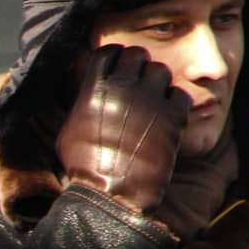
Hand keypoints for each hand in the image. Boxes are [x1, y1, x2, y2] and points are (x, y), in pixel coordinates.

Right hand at [56, 44, 189, 213]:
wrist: (112, 195)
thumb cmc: (85, 167)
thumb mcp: (68, 130)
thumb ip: (80, 102)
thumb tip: (84, 89)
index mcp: (93, 90)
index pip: (107, 52)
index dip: (112, 58)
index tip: (115, 68)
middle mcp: (122, 89)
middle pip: (137, 54)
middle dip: (136, 65)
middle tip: (136, 82)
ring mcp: (150, 101)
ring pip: (161, 70)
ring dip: (156, 82)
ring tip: (151, 99)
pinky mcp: (173, 117)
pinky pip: (180, 94)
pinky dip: (174, 101)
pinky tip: (165, 115)